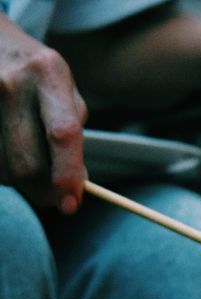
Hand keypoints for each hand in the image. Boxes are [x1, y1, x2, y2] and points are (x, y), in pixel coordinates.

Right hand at [0, 16, 86, 211]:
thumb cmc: (36, 74)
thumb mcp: (63, 90)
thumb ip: (72, 134)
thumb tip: (76, 186)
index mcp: (49, 74)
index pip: (63, 134)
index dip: (67, 175)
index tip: (71, 204)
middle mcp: (11, 82)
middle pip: (26, 162)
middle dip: (43, 190)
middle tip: (53, 197)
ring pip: (2, 169)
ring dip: (17, 178)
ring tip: (25, 157)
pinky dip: (0, 166)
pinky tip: (6, 150)